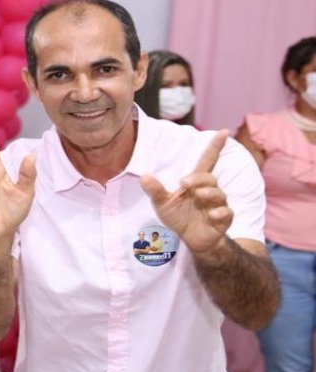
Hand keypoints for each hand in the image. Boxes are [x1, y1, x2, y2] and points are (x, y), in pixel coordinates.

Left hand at [141, 130, 232, 253]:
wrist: (192, 239)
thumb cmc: (179, 217)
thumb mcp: (163, 204)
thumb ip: (156, 191)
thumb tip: (144, 177)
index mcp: (196, 183)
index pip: (207, 161)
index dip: (215, 147)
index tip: (223, 132)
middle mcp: (209, 191)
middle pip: (209, 178)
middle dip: (199, 179)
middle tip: (184, 183)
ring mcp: (217, 205)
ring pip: (219, 194)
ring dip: (210, 193)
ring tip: (199, 195)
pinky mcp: (223, 220)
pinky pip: (227, 213)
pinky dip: (220, 213)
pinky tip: (212, 214)